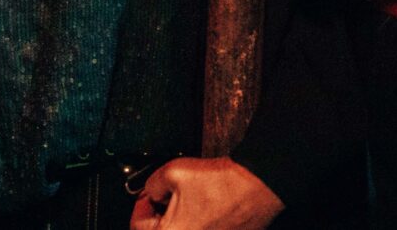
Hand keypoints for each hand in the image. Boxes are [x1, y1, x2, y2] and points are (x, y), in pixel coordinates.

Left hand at [130, 157, 280, 229]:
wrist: (259, 187)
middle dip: (161, 213)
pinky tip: (206, 209)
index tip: (148, 195)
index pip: (138, 225)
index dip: (142, 203)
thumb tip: (150, 191)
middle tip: (170, 195)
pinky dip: (199, 223)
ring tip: (193, 201)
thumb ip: (151, 183)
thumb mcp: (174, 171)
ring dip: (180, 219)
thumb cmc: (223, 184)